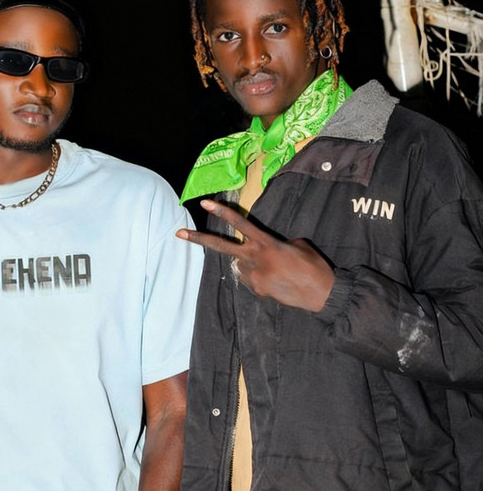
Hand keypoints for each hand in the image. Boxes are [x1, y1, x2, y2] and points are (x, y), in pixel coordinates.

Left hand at [176, 199, 334, 311]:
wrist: (322, 295)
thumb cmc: (313, 266)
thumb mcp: (297, 245)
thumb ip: (275, 243)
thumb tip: (264, 250)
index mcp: (267, 243)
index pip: (240, 224)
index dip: (222, 212)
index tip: (205, 204)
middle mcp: (255, 259)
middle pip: (221, 247)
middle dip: (198, 239)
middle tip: (178, 233)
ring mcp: (254, 277)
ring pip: (239, 265)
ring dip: (247, 263)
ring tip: (274, 268)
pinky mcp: (257, 290)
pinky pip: (250, 279)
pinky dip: (257, 276)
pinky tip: (276, 280)